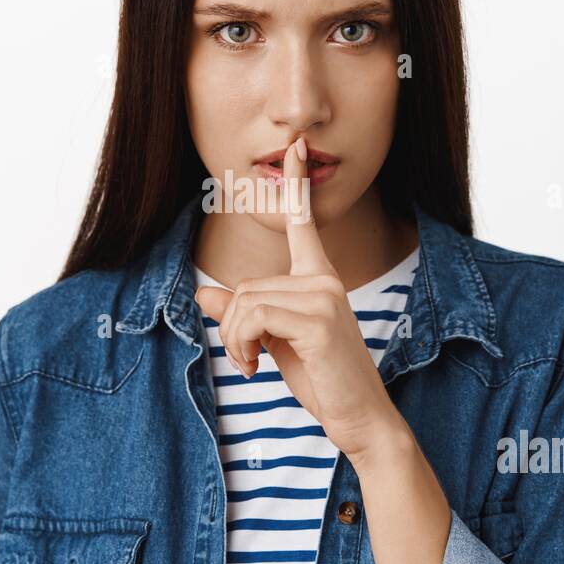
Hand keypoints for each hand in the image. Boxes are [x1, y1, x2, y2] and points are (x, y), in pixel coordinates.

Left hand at [194, 136, 405, 462]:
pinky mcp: (317, 320)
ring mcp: (323, 297)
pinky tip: (256, 366)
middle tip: (246, 358)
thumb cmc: (322, 378)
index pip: (304, 223)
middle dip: (232, 326)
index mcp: (319, 278)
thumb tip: (204, 292)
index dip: (296, 183)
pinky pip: (253, 317)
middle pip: (246, 285)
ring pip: (245, 302)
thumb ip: (243, 313)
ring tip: (252, 364)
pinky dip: (241, 344)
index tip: (295, 147)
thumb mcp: (275, 341)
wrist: (359, 416)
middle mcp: (323, 280)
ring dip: (234, 340)